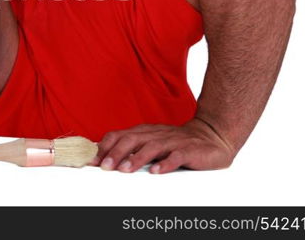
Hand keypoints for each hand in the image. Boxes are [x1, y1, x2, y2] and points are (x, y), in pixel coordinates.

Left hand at [91, 118, 236, 173]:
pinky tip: (156, 171)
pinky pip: (176, 156)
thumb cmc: (176, 142)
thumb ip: (131, 148)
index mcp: (144, 132)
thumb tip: (104, 158)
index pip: (119, 135)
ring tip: (125, 169)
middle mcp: (156, 134)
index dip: (105, 147)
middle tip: (105, 166)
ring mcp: (172, 141)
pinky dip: (165, 163)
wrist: (211, 136)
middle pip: (132, 139)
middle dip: (116, 152)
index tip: (93, 160)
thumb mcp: (151, 142)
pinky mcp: (189, 150)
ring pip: (152, 147)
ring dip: (137, 158)